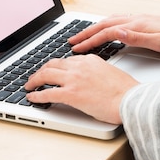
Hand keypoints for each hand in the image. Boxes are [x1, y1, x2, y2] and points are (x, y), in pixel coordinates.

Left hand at [24, 55, 138, 124]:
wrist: (130, 100)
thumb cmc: (126, 91)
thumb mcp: (110, 73)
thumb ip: (97, 72)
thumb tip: (91, 81)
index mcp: (90, 60)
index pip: (67, 60)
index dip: (56, 66)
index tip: (52, 70)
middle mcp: (80, 66)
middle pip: (53, 64)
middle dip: (41, 70)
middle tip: (36, 76)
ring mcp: (74, 79)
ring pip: (46, 75)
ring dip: (34, 80)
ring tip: (29, 85)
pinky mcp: (71, 94)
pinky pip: (47, 93)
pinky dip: (36, 95)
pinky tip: (32, 97)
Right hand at [69, 14, 159, 56]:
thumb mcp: (159, 42)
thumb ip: (136, 38)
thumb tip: (116, 32)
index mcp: (137, 25)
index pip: (106, 32)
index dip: (89, 41)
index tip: (75, 48)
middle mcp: (137, 20)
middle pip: (105, 24)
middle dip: (86, 33)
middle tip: (71, 41)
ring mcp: (142, 20)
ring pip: (112, 21)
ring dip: (96, 28)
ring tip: (85, 35)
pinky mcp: (147, 23)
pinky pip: (120, 22)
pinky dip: (108, 25)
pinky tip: (110, 30)